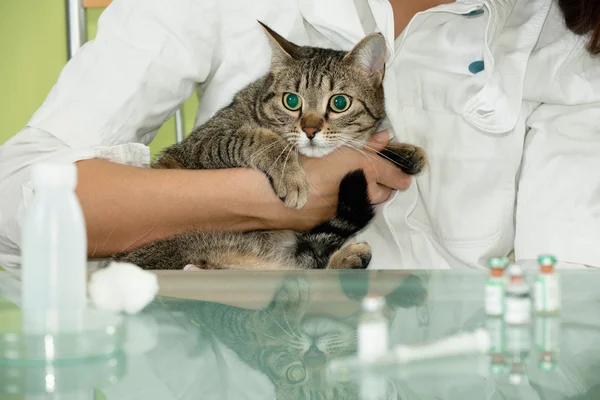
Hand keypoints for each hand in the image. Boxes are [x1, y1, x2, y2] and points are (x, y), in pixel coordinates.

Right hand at [259, 130, 411, 230]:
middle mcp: (357, 192)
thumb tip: (384, 137)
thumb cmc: (297, 161)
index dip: (399, 176)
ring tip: (353, 185)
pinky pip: (343, 213)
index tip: (406, 179)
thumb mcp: (331, 145)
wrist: (269, 194)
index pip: (390, 174)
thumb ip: (362, 144)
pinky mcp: (327, 222)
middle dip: (383, 188)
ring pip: (362, 205)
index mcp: (362, 169)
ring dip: (363, 196)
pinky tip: (329, 195)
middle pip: (381, 194)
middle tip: (378, 179)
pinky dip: (342, 204)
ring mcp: (342, 210)